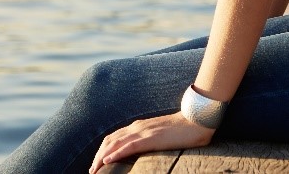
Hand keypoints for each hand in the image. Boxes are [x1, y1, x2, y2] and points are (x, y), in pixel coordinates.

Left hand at [89, 111, 213, 172]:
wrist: (196, 120)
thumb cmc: (182, 130)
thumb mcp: (161, 136)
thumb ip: (150, 140)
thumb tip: (145, 151)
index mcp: (139, 127)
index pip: (114, 137)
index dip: (103, 150)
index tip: (97, 163)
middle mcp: (137, 127)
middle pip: (110, 140)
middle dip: (98, 156)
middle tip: (92, 170)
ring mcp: (143, 131)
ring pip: (115, 144)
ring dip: (102, 157)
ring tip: (94, 169)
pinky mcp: (150, 138)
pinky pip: (128, 146)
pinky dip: (115, 153)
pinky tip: (107, 161)